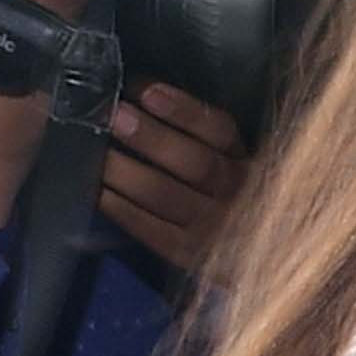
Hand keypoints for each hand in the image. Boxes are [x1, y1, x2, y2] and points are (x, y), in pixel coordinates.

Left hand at [98, 81, 248, 279]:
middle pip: (195, 162)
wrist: (259, 264)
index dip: (182, 110)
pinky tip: (99, 192)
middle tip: (116, 116)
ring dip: (127, 170)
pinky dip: (123, 209)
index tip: (146, 91)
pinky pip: (152, 230)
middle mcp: (235, 196)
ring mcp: (212, 230)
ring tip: (97, 149)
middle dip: (152, 137)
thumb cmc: (235, 201)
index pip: (220, 131)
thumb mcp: (239, 166)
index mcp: (251, 164)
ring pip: (167, 195)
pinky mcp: (189, 256)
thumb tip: (149, 96)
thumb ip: (209, 138)